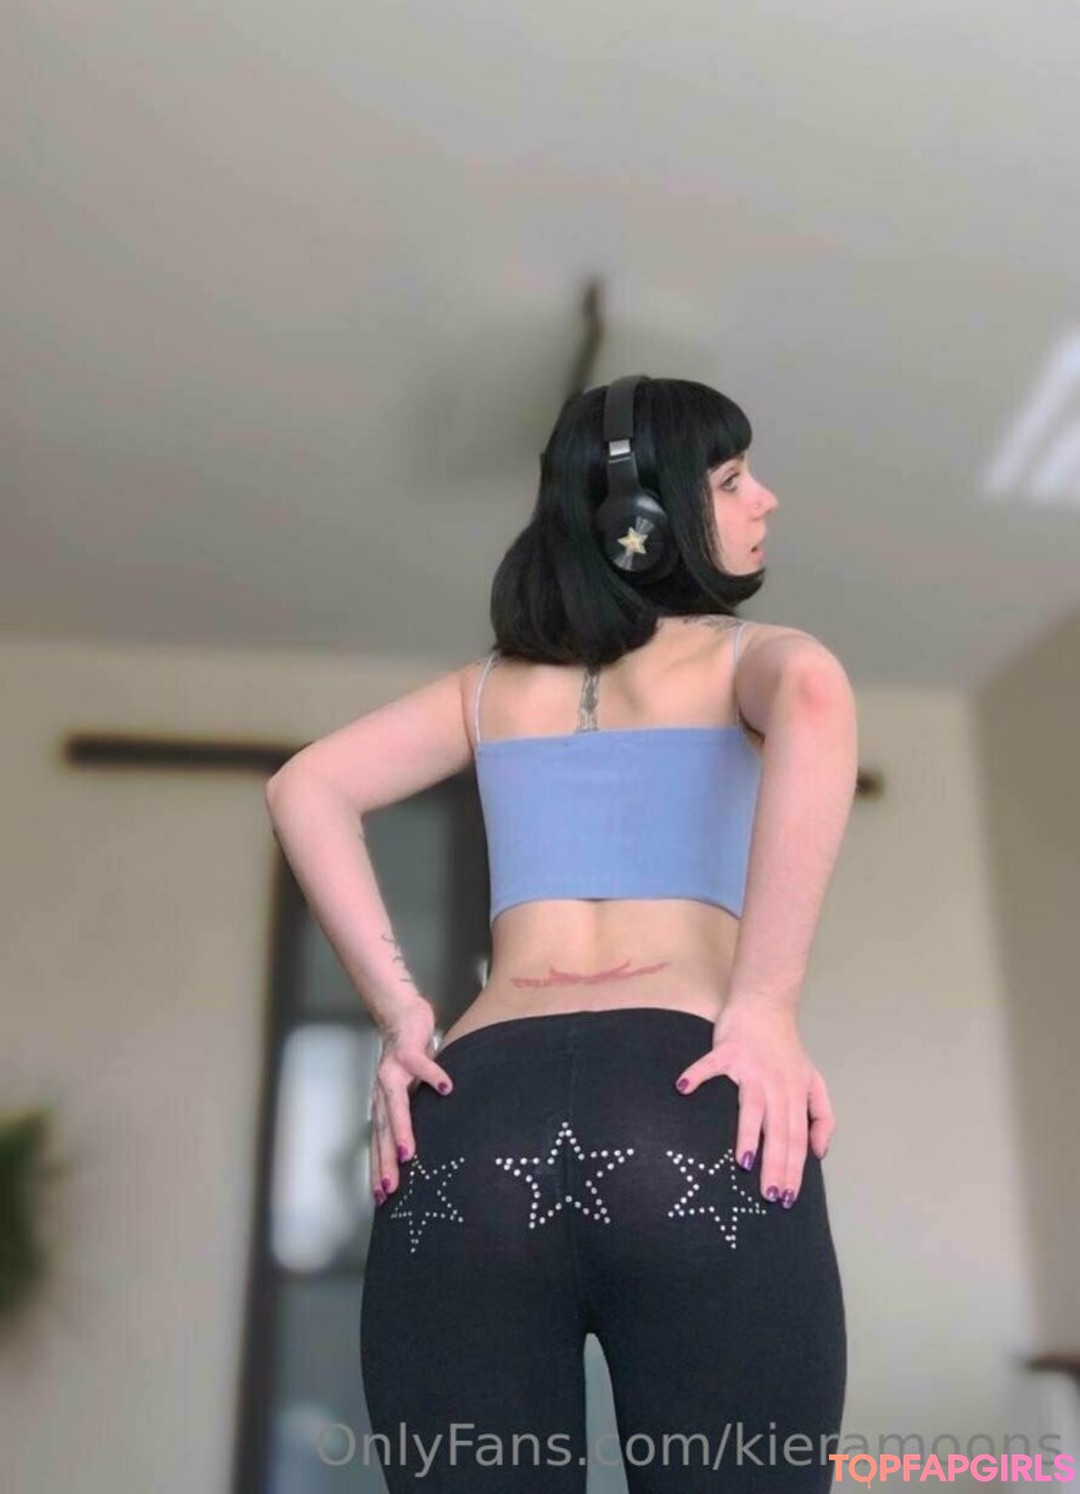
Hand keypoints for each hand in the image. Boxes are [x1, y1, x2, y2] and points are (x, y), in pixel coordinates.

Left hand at [368, 996, 453, 1206]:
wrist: (401, 1014)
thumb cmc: (407, 1057)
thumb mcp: (406, 1090)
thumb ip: (410, 1114)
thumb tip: (420, 1147)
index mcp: (383, 1104)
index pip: (378, 1142)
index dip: (378, 1169)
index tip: (381, 1198)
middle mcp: (382, 1092)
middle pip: (383, 1131)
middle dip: (385, 1162)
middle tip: (389, 1189)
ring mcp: (393, 1071)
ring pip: (396, 1104)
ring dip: (401, 1129)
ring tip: (409, 1153)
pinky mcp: (408, 1050)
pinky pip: (422, 1065)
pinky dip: (433, 1076)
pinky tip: (447, 1088)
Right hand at [673, 1000, 834, 1207]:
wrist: (765, 1004)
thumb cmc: (785, 1048)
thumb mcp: (814, 1081)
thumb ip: (822, 1116)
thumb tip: (819, 1152)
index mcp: (796, 1094)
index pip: (797, 1138)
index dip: (794, 1168)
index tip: (788, 1197)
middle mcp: (777, 1085)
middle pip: (779, 1130)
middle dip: (776, 1164)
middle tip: (770, 1195)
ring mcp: (752, 1068)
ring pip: (752, 1106)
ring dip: (748, 1134)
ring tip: (744, 1163)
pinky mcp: (728, 1051)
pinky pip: (711, 1065)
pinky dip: (697, 1074)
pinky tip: (684, 1088)